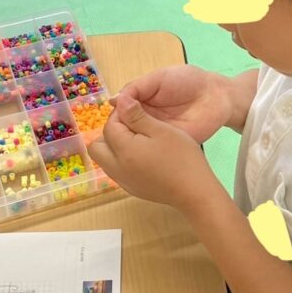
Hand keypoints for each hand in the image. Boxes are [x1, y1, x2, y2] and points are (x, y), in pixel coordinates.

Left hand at [88, 93, 219, 210]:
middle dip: (109, 133)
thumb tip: (119, 100)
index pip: (109, 126)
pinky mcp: (131, 189)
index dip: (120, 115)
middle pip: (96, 146)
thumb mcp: (161, 130)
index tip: (137, 112)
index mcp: (123, 150)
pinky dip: (122, 160)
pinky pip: (116, 170)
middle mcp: (116, 168)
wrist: (194, 192)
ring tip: (139, 142)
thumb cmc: (181, 157)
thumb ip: (137, 115)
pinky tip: (144, 157)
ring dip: (114, 147)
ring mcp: (123, 181)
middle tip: (132, 128)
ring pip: (104, 159)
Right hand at [112, 66, 234, 143]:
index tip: (111, 122)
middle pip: (125, 131)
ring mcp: (157, 134)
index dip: (114, 118)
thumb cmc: (187, 81)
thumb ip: (136, 88)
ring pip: (137, 143)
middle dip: (120, 134)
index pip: (120, 113)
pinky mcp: (170, 145)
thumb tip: (112, 100)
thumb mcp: (158, 78)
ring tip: (128, 146)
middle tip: (119, 136)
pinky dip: (147, 153)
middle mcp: (146, 120)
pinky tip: (140, 155)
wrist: (216, 95)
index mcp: (140, 103)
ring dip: (131, 146)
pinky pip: (155, 151)